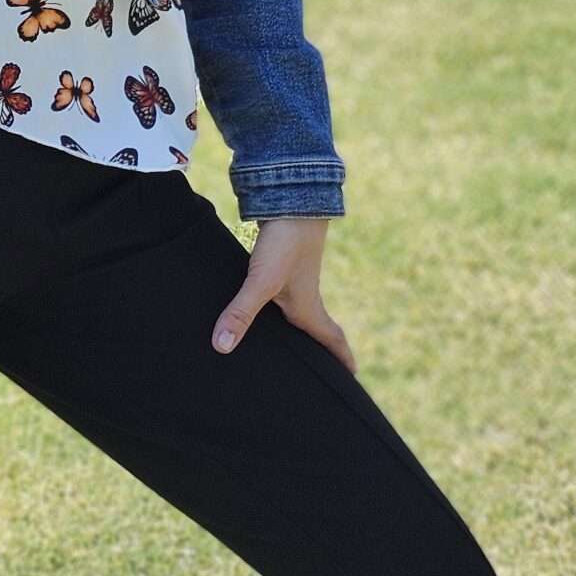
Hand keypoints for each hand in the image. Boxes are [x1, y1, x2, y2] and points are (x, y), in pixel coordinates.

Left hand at [211, 216, 356, 372]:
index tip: (352, 378)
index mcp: (309, 308)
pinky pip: (281, 297)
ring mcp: (293, 281)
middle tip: (321, 372)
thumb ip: (241, 312)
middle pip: (317, 331)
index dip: (342, 360)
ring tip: (289, 346)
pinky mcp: (280, 266)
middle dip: (321, 352)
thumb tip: (223, 346)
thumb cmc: (286, 242)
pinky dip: (277, 309)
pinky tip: (261, 311)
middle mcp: (305, 297)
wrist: (293, 197)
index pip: (332, 340)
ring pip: (299, 313)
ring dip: (299, 330)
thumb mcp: (261, 280)